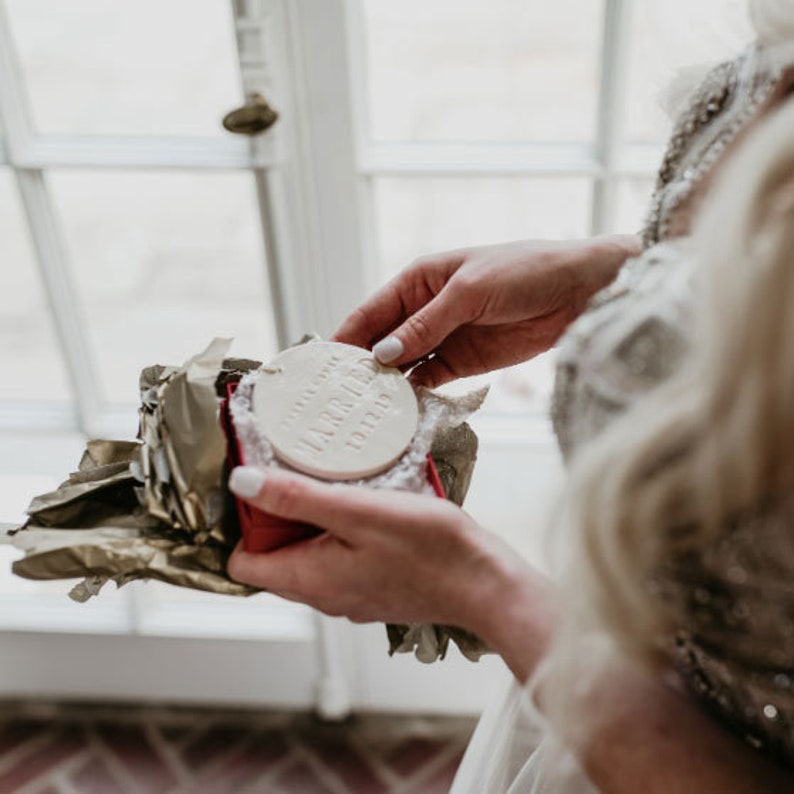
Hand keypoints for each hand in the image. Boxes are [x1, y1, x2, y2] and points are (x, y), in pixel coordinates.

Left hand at [227, 465, 553, 678]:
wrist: (484, 583)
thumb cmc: (430, 549)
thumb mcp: (358, 511)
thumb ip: (298, 498)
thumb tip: (242, 482)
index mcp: (309, 579)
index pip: (242, 562)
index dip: (243, 522)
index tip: (261, 485)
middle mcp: (322, 595)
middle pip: (273, 555)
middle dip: (277, 516)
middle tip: (300, 475)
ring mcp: (348, 593)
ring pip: (306, 554)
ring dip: (311, 520)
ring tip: (334, 485)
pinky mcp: (371, 586)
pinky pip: (336, 557)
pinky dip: (339, 532)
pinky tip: (364, 506)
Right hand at [333, 236, 639, 386]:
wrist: (578, 290)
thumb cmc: (524, 270)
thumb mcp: (468, 292)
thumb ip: (424, 326)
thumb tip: (382, 356)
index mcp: (418, 281)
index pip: (370, 313)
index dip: (345, 339)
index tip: (322, 367)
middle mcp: (423, 311)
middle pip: (381, 343)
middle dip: (361, 368)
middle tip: (337, 399)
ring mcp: (442, 339)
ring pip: (403, 367)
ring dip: (386, 387)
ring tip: (363, 412)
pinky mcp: (463, 363)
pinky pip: (429, 381)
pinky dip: (415, 397)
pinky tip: (400, 413)